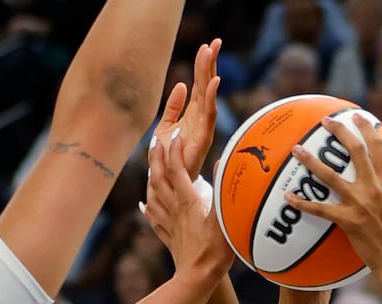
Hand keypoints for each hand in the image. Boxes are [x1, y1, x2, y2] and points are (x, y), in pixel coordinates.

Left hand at [143, 131, 231, 279]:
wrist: (198, 279)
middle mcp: (175, 211)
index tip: (176, 135)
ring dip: (151, 178)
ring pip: (153, 196)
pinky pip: (153, 219)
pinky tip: (144, 204)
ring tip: (150, 167)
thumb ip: (222, 190)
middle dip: (157, 158)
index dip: (176, 152)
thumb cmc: (216, 251)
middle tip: (156, 141)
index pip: (178, 171)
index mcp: (188, 203)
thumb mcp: (224, 218)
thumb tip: (220, 162)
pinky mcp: (169, 238)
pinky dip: (147, 208)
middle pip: (159, 179)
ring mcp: (169, 225)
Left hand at [151, 39, 221, 181]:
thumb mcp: (166, 127)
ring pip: (208, 96)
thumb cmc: (167, 158)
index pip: (200, 85)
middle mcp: (201, 119)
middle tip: (215, 41)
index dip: (203, 66)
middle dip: (210, 63)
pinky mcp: (202, 139)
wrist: (166, 183)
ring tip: (212, 53)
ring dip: (210, 74)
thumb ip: (173, 107)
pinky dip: (211, 98)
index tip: (207, 45)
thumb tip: (182, 84)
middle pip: (206, 86)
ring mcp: (203, 128)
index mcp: (193, 114)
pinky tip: (213, 81)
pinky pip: (208, 115)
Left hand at [287, 113, 381, 276]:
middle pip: (354, 151)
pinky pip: (319, 210)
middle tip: (325, 121)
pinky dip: (302, 203)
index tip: (356, 117)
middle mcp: (373, 187)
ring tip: (296, 149)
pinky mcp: (347, 220)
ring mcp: (358, 203)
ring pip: (330, 176)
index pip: (377, 146)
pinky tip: (288, 197)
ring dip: (311, 161)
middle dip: (340, 132)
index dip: (366, 128)